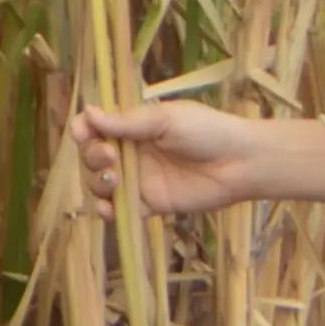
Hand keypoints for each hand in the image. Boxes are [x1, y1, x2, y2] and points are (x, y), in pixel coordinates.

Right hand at [71, 102, 284, 219]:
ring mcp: (140, 180)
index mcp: (133, 127)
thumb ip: (127, 122)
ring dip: (98, 181)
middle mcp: (131, 153)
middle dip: (92, 156)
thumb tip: (88, 113)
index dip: (83, 130)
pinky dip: (108, 212)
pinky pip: (122, 211)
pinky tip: (107, 209)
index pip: (95, 127)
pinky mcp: (151, 204)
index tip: (82, 133)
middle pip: (92, 156)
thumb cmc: (206, 131)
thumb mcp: (165, 119)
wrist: (242, 163)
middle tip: (111, 156)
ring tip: (114, 178)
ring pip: (102, 183)